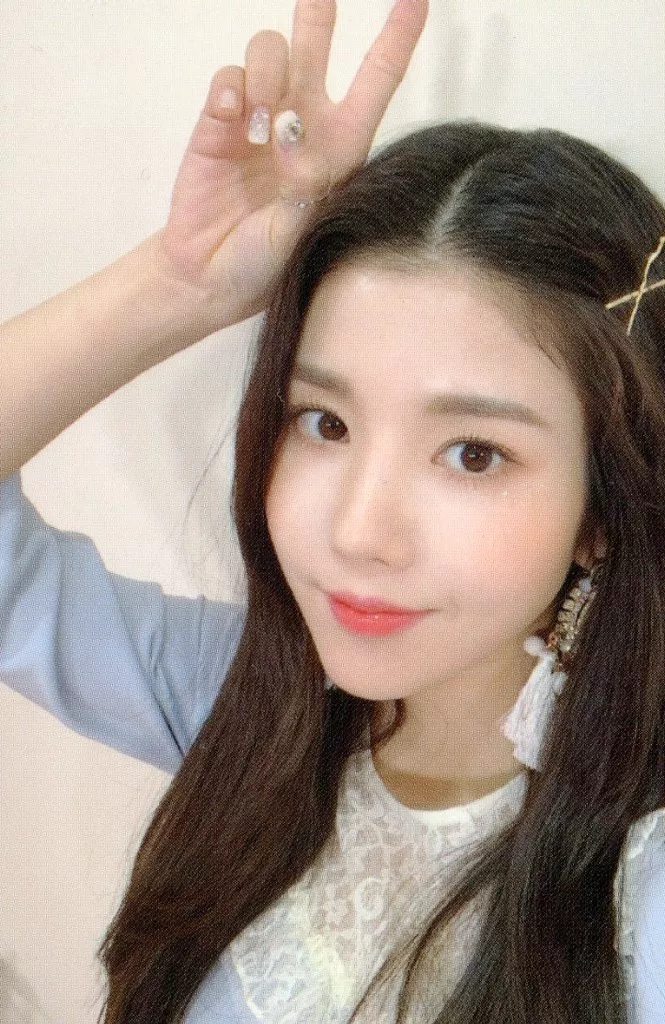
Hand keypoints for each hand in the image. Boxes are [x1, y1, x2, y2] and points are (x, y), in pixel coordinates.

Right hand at [155, 0, 428, 330]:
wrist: (212, 278)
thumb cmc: (269, 261)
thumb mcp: (308, 227)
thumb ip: (309, 178)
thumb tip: (292, 132)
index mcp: (341, 145)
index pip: (375, 80)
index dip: (397, 37)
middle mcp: (303, 122)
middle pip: (315, 41)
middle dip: (318, 8)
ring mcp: (259, 118)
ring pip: (269, 50)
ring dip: (268, 77)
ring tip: (260, 130)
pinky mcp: (218, 122)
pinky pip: (227, 76)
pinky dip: (232, 89)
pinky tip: (234, 119)